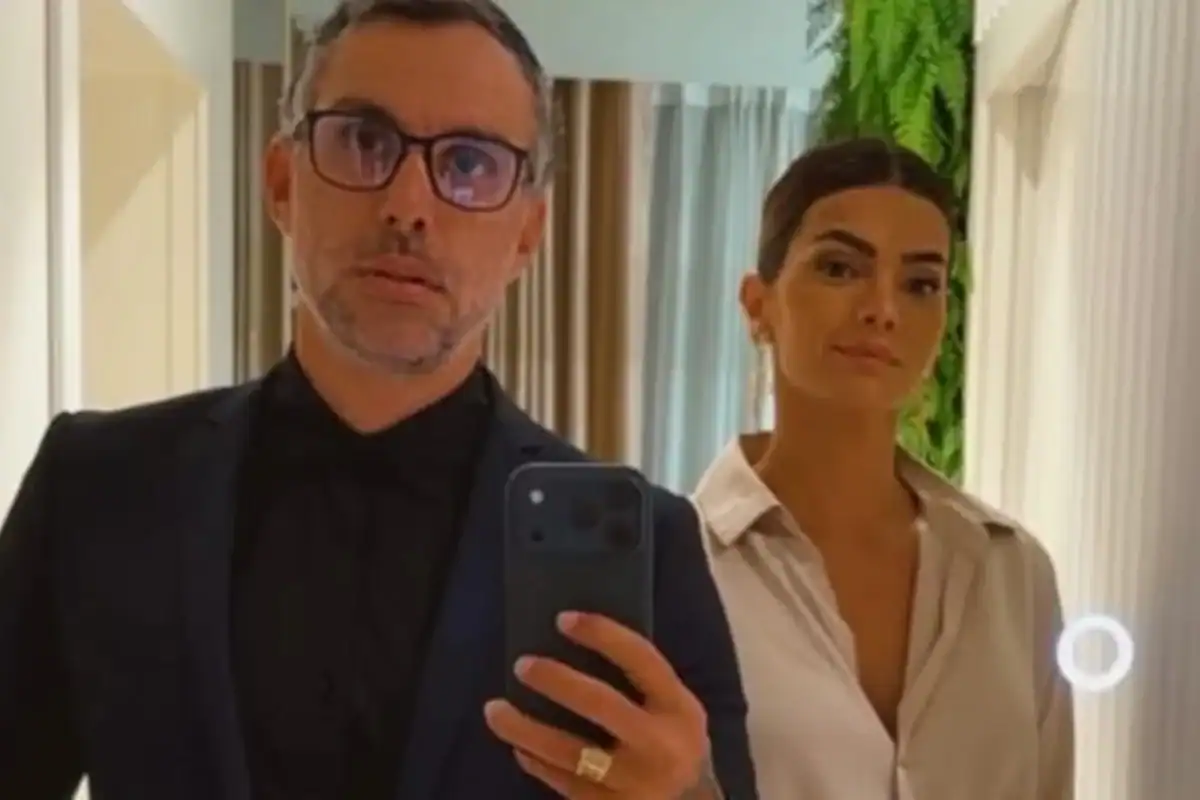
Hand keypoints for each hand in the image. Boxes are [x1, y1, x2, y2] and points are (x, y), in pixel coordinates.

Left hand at [484, 611, 712, 798]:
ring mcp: (633, 784)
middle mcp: (659, 746)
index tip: (563, 619)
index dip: (602, 635)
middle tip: (522, 664)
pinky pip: (563, 783)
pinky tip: (519, 748)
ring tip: (494, 709)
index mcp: (679, 709)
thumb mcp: (676, 710)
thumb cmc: (675, 746)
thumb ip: (643, 683)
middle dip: (557, 680)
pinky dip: (536, 763)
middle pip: (601, 704)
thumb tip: (579, 641)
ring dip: (525, 729)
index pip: (640, 660)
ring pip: (569, 752)